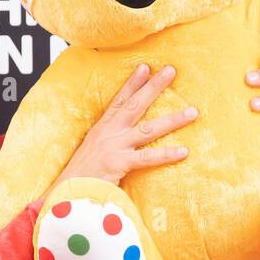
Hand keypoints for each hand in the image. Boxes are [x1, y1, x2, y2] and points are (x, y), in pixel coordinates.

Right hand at [37, 64, 197, 204]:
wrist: (66, 192)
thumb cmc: (80, 176)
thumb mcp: (91, 152)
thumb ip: (106, 143)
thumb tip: (120, 140)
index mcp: (101, 129)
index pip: (119, 100)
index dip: (132, 83)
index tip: (145, 67)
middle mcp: (108, 133)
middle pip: (135, 105)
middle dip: (154, 87)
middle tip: (171, 71)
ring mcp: (114, 146)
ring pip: (148, 129)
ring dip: (172, 120)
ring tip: (192, 112)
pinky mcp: (118, 163)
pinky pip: (147, 158)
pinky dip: (166, 154)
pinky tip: (183, 151)